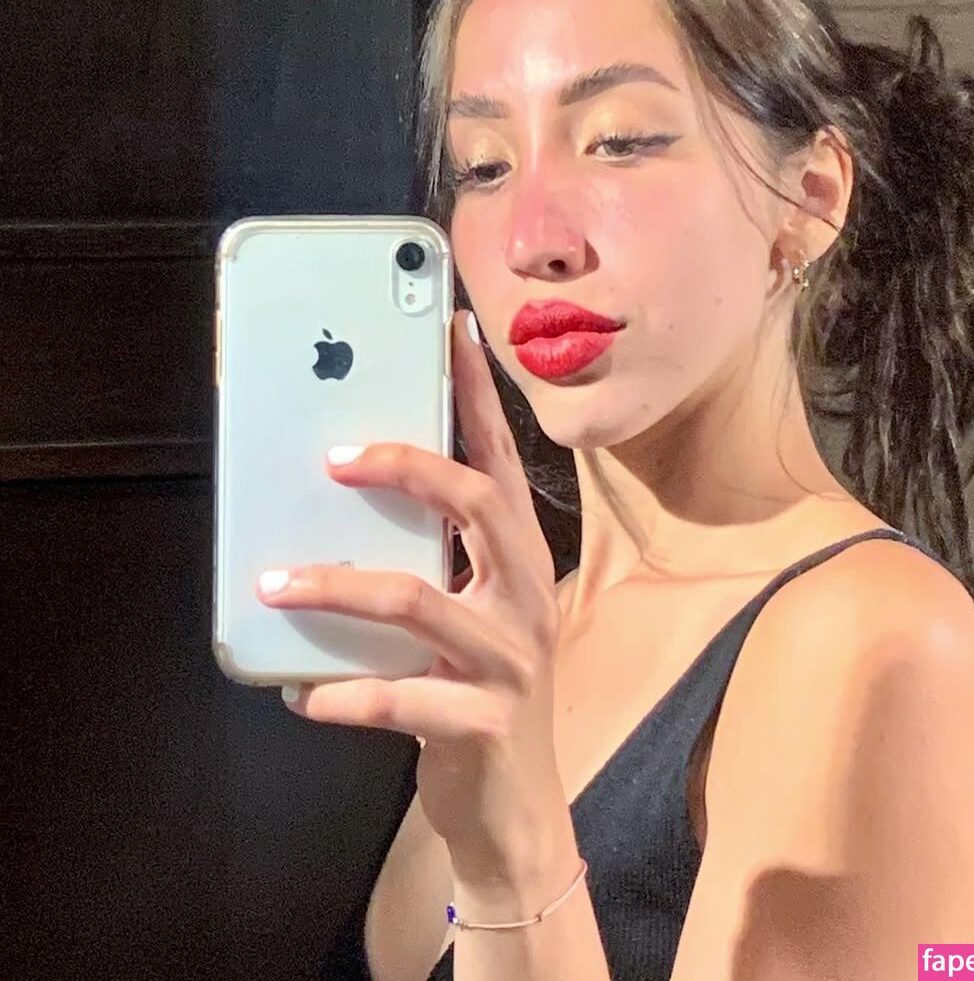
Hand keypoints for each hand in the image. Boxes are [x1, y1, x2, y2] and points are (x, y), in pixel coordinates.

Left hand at [255, 310, 565, 862]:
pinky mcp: (480, 722)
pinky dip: (338, 693)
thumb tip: (337, 518)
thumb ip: (424, 567)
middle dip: (406, 466)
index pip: (500, 462)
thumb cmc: (477, 697)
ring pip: (419, 601)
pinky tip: (299, 694)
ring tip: (275, 585)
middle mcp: (526, 597)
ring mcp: (510, 661)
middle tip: (331, 459)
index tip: (451, 333)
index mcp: (519, 562)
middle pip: (477, 503)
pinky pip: (398, 699)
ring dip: (336, 587)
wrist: (517, 811)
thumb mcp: (463, 619)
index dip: (477, 396)